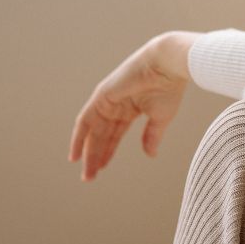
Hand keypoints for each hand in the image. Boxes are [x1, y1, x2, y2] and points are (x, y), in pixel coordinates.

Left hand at [69, 30, 202, 181]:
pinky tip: (76, 154)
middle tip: (90, 177)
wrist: (168, 66)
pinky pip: (86, 120)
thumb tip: (150, 155)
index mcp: (132, 108)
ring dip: (88, 151)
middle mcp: (117, 104)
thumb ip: (152, 136)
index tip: (101, 169)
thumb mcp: (161, 118)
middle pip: (102, 135)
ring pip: (93, 131)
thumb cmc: (169, 87)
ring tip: (86, 172)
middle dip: (96, 156)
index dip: (108, 151)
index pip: (115, 134)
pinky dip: (79, 137)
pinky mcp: (102, 95)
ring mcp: (108, 100)